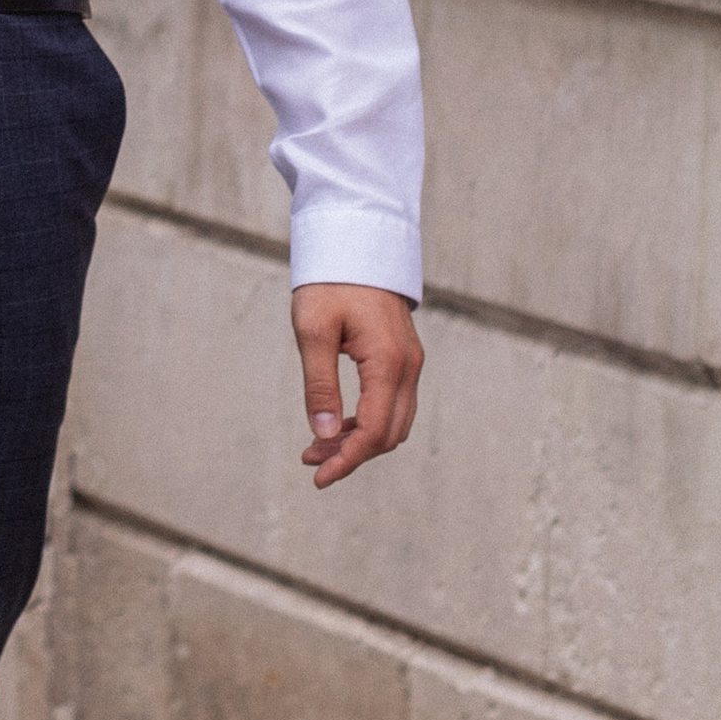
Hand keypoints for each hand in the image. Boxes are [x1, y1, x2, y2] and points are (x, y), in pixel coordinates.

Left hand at [293, 283, 422, 490]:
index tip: (318, 477)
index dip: (348, 459)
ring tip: (316, 448)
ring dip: (359, 440)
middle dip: (351, 454)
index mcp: (388, 362)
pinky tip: (336, 424)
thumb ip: (319, 384)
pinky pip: (391, 404)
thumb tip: (324, 434)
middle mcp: (408, 367)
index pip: (374, 430)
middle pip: (388, 433)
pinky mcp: (402, 358)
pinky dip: (367, 421)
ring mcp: (410, 363)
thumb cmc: (330, 282)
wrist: (356, 242)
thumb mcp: (313, 331)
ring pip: (393, 422)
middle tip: (310, 461)